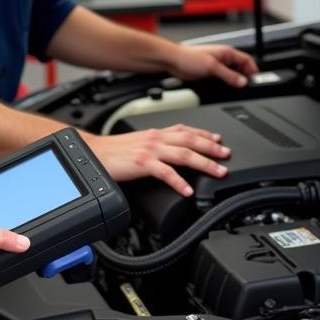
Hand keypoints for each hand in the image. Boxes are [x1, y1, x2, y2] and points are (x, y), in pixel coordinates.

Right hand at [84, 125, 230, 195]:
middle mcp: (155, 139)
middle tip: (226, 155)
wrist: (93, 153)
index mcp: (155, 133)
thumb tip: (169, 152)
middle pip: (190, 140)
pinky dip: (179, 181)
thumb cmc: (112, 151)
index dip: (204, 133)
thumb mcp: (138, 142)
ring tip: (218, 172)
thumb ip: (155, 145)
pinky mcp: (142, 163)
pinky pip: (166, 172)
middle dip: (211, 147)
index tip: (218, 139)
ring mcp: (150, 151)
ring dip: (204, 163)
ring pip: (184, 154)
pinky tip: (188, 190)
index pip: (184, 130)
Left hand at [168, 43, 257, 87]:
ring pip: (232, 76)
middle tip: (243, 88)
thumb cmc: (189, 57)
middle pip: (241, 70)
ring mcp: (217, 67)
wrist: (173, 61)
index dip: (253, 71)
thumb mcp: (212, 67)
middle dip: (243, 79)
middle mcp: (223, 59)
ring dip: (232, 83)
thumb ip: (229, 75)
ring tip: (231, 89)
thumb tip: (242, 82)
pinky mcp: (211, 74)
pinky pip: (222, 81)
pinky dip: (224, 86)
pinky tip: (222, 89)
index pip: (247, 60)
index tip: (254, 82)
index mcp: (227, 52)